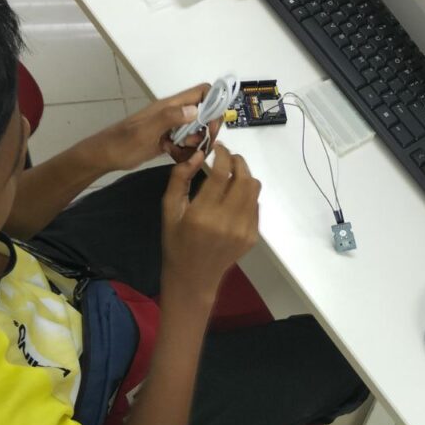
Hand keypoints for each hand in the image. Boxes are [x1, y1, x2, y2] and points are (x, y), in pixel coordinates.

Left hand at [81, 84, 222, 173]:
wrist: (105, 156)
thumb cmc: (123, 143)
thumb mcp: (146, 131)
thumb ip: (170, 118)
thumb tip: (196, 109)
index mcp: (171, 106)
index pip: (202, 92)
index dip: (215, 103)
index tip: (213, 124)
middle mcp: (175, 113)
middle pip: (205, 113)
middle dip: (208, 129)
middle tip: (202, 145)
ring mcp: (172, 127)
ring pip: (197, 130)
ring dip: (198, 143)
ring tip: (185, 153)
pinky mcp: (169, 140)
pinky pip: (187, 143)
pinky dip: (186, 151)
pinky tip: (175, 157)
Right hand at [161, 144, 260, 309]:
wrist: (193, 278)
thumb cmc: (176, 242)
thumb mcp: (169, 210)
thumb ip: (179, 178)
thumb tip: (198, 155)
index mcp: (202, 215)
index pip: (222, 173)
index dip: (223, 154)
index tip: (218, 147)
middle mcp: (226, 222)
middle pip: (244, 178)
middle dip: (238, 161)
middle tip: (228, 157)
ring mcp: (243, 230)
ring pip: (254, 190)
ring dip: (245, 175)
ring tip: (232, 173)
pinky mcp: (252, 237)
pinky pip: (255, 205)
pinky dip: (247, 194)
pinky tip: (233, 197)